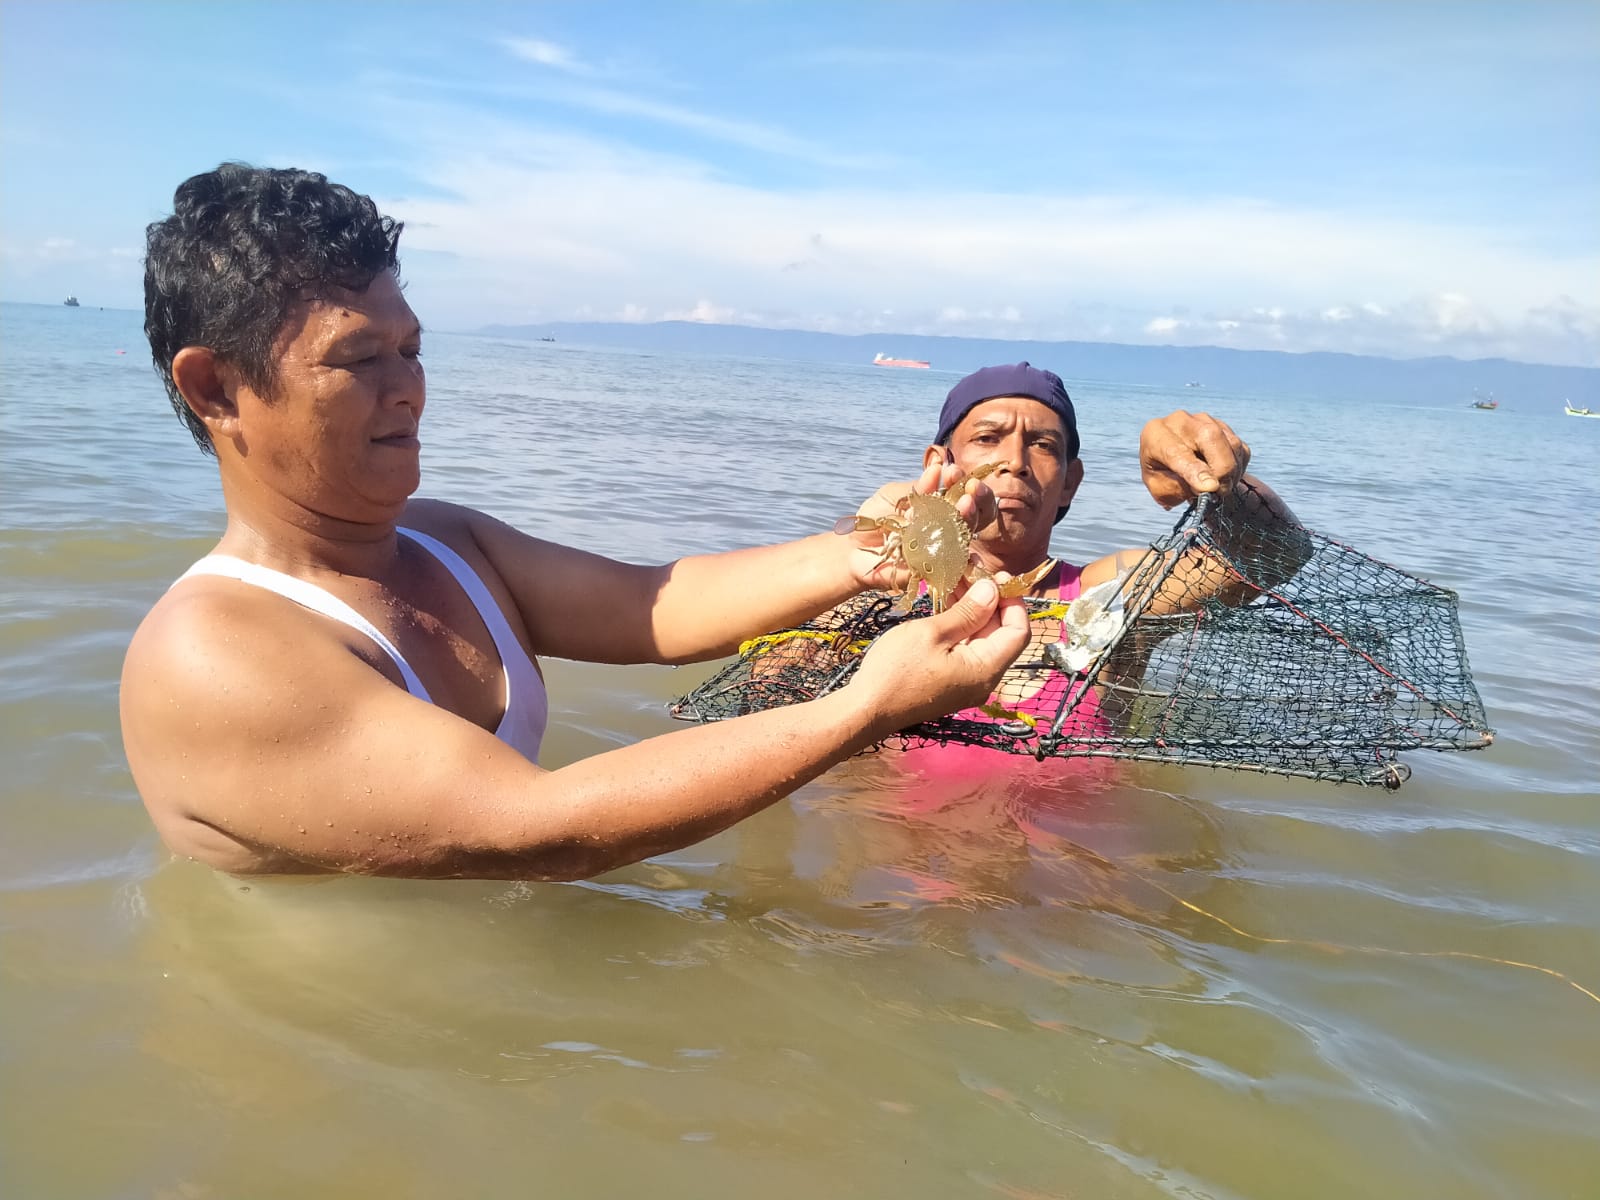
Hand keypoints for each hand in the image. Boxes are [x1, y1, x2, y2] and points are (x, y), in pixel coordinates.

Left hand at [844, 460, 997, 591]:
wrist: (853, 549)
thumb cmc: (874, 520)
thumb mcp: (894, 496)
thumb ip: (917, 487)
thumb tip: (937, 469)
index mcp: (939, 509)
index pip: (959, 494)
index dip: (960, 482)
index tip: (953, 471)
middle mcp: (946, 529)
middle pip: (971, 513)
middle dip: (975, 497)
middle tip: (971, 486)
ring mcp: (943, 550)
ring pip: (964, 535)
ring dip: (968, 517)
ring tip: (966, 503)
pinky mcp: (935, 571)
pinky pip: (952, 562)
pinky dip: (957, 548)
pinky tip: (959, 533)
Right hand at [850, 577, 1030, 727]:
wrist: (866, 710)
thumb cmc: (896, 670)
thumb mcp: (931, 633)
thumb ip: (967, 611)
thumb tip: (992, 590)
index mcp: (986, 669)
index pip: (1019, 631)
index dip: (1013, 601)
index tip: (995, 575)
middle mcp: (983, 679)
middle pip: (1001, 634)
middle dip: (988, 601)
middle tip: (969, 571)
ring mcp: (967, 683)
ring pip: (981, 640)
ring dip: (972, 610)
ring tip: (955, 580)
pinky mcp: (951, 682)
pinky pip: (965, 650)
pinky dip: (960, 626)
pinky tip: (945, 604)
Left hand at [1139, 411, 1250, 508]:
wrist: (1166, 462)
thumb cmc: (1161, 476)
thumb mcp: (1159, 488)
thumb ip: (1178, 487)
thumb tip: (1208, 487)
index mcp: (1155, 434)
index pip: (1177, 450)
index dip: (1195, 470)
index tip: (1210, 488)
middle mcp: (1180, 421)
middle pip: (1210, 437)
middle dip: (1221, 468)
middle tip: (1220, 492)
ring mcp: (1204, 420)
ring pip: (1230, 442)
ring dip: (1232, 471)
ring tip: (1221, 489)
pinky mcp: (1222, 426)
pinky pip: (1240, 448)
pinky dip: (1239, 467)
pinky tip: (1226, 478)